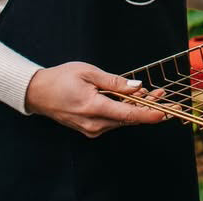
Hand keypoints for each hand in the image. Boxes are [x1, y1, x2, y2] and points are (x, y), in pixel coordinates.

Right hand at [25, 61, 169, 136]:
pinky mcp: (90, 129)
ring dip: (137, 108)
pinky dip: (124, 111)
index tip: (165, 112)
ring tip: (150, 94)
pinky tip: (131, 100)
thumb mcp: (89, 72)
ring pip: (122, 120)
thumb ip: (115, 82)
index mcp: (94, 107)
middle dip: (147, 107)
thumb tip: (138, 87)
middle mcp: (94, 124)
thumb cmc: (61, 79)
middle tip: (162, 94)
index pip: (128, 114)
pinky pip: (113, 121)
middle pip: (128, 119)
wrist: (38, 93)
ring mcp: (91, 129)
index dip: (149, 114)